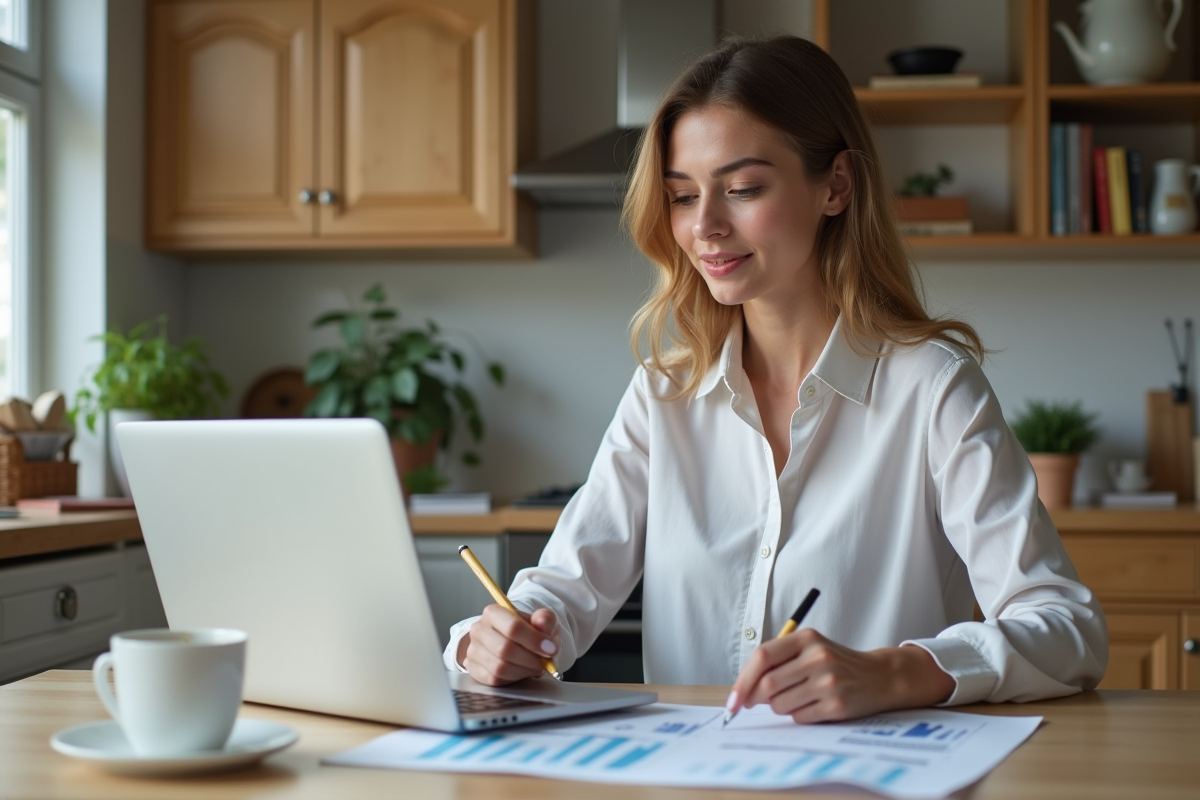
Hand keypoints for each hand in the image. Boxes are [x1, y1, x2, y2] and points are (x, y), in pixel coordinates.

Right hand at [459, 605, 559, 685]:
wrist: (516, 642)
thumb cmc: (529, 630)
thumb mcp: (542, 621)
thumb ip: (545, 619)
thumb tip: (541, 624)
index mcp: (493, 612)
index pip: (513, 627)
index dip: (534, 640)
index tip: (550, 649)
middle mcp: (479, 630)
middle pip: (504, 649)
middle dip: (530, 659)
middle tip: (544, 662)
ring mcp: (474, 651)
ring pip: (500, 667)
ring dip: (523, 670)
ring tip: (534, 667)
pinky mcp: (474, 669)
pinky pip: (494, 679)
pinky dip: (513, 678)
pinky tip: (522, 671)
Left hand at [727, 628, 954, 722]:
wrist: (879, 676)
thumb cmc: (835, 663)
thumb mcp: (809, 649)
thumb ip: (778, 660)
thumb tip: (743, 689)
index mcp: (806, 638)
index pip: (762, 656)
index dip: (743, 680)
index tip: (733, 699)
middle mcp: (818, 656)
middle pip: (768, 684)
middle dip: (756, 698)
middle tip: (755, 703)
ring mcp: (829, 681)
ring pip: (780, 704)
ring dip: (779, 707)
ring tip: (795, 698)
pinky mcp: (837, 704)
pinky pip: (799, 718)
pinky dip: (797, 716)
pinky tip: (811, 707)